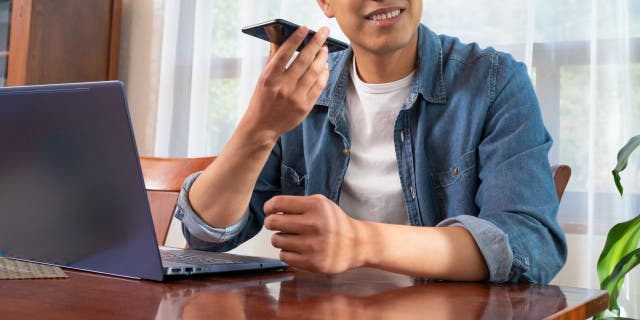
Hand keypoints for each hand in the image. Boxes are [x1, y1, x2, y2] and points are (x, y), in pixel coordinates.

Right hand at [241, 26, 330, 143]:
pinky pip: (319, 86)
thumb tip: (281, 36)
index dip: (296, 39)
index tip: (305, 28)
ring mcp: (295, 97)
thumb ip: (273, 58)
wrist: (262, 126)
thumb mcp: (263, 78)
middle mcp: (282, 87)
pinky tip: (324, 66)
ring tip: (324, 49)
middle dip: (316, 43)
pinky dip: (324, 73)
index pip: (285, 53)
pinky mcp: (305, 106)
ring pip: (315, 72)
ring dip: (322, 57)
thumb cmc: (262, 98)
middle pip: (304, 60)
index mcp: (269, 77)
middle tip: (324, 32)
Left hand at [263, 194, 365, 273]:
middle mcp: (314, 224)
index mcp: (315, 206)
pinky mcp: (311, 263)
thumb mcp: (321, 204)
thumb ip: (297, 203)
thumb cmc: (334, 222)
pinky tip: (298, 249)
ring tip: (293, 237)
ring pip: (276, 240)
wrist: (356, 245)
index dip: (269, 207)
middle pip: (272, 222)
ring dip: (280, 239)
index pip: (278, 203)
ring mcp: (312, 245)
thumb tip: (270, 209)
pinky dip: (287, 253)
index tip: (269, 210)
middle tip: (276, 224)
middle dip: (271, 223)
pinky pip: (283, 256)